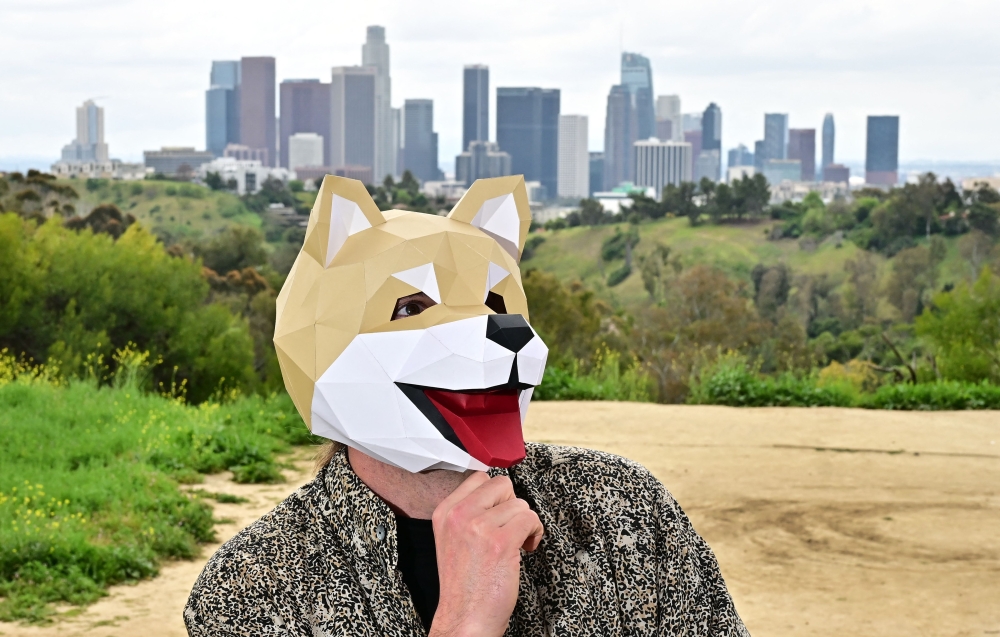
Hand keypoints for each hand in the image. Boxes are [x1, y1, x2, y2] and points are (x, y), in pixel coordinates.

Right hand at [428, 473, 543, 636]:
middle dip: (512, 505)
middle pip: (502, 484)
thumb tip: (498, 496)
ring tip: (517, 543)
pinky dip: (535, 533)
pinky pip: (530, 519)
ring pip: (520, 504)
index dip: (496, 495)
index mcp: (444, 512)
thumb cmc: (464, 586)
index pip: (479, 478)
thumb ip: (467, 513)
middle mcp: (459, 515)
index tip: (499, 512)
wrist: (465, 618)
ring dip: (525, 523)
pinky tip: (526, 548)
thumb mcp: (452, 539)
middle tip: (510, 528)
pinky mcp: (501, 542)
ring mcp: (479, 527)